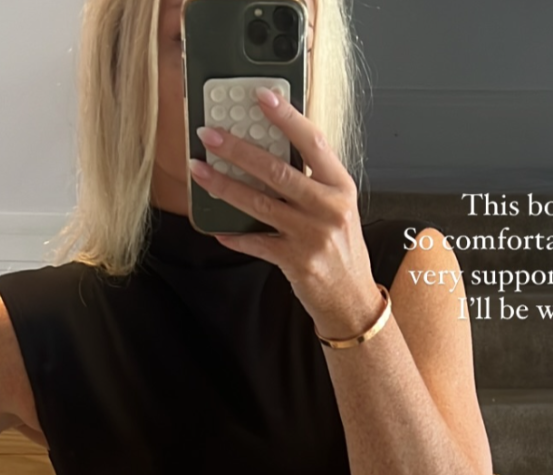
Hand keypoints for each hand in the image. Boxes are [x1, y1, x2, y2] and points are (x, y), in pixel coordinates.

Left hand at [188, 87, 385, 342]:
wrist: (352, 300)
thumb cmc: (342, 252)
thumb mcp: (339, 210)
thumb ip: (313, 182)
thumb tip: (270, 152)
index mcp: (340, 188)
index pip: (313, 143)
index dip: (286, 117)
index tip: (261, 96)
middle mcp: (328, 209)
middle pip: (277, 171)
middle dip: (237, 149)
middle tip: (210, 135)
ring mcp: (311, 236)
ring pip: (260, 203)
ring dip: (224, 186)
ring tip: (200, 171)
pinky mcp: (295, 262)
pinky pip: (256, 243)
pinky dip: (235, 235)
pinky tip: (218, 228)